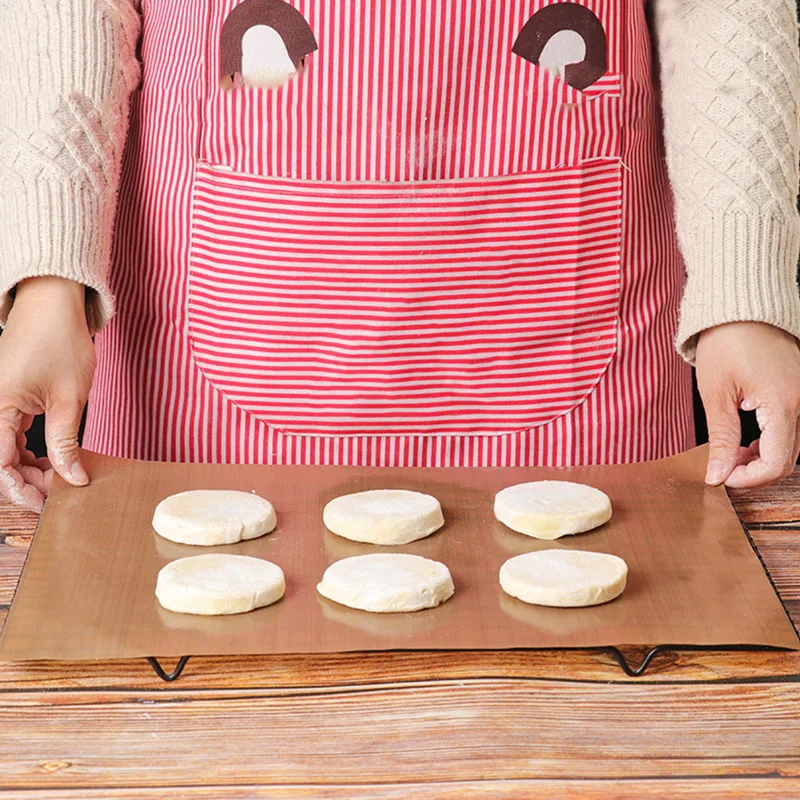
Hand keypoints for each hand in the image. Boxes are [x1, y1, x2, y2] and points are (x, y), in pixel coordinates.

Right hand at [0, 277, 95, 511]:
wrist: (52, 304)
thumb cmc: (60, 342)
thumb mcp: (69, 398)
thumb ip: (65, 442)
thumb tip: (72, 478)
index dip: (20, 489)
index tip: (44, 504)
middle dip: (26, 481)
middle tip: (58, 493)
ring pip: (4, 448)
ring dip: (28, 467)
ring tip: (60, 477)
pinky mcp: (6, 396)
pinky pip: (9, 432)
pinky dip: (28, 449)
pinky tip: (50, 459)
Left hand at [695, 321, 799, 488]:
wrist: (741, 306)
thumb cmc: (726, 342)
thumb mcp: (716, 394)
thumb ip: (722, 439)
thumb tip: (717, 475)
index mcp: (783, 404)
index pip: (776, 464)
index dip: (748, 479)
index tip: (722, 476)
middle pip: (788, 459)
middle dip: (755, 471)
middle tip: (724, 467)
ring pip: (793, 445)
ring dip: (763, 457)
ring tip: (732, 452)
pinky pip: (792, 427)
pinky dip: (771, 440)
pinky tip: (747, 438)